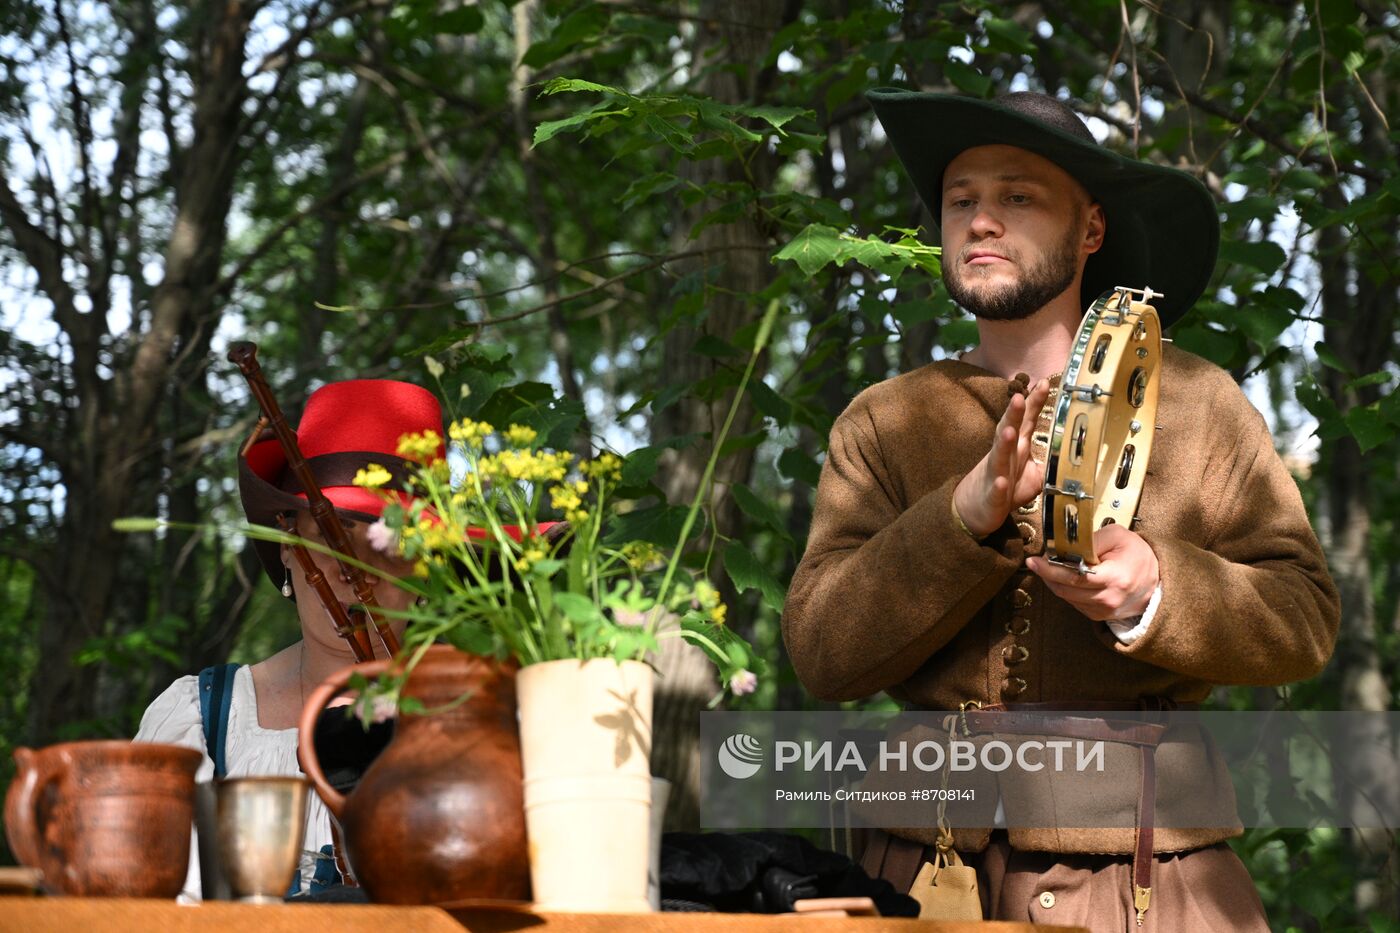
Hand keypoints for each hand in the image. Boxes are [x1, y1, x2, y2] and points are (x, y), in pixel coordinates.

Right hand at [953, 378, 1051, 536]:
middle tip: (1018, 397)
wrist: (973, 510)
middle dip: (1013, 415)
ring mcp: (995, 474)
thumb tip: (1067, 454)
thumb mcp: (1033, 474)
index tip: (1045, 382)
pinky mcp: (991, 497)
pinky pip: (995, 491)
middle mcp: (1004, 456)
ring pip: (998, 457)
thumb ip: (1047, 459)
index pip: (1026, 421)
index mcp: (1016, 447)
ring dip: (1003, 444)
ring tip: (1009, 431)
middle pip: (1008, 430)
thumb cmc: (1006, 488)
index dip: (1034, 403)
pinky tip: (1001, 483)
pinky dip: (998, 487)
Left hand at [1025, 523, 1158, 621]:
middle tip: (1038, 562)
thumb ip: (1090, 540)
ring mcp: (1104, 611)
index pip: (1075, 577)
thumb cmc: (1137, 555)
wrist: (1156, 580)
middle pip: (1066, 590)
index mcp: (1115, 578)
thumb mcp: (1117, 536)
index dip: (1051, 569)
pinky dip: (1066, 591)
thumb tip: (1065, 546)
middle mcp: (1109, 599)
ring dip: (1054, 583)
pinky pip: (1074, 603)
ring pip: (1067, 598)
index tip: (1034, 561)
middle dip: (1047, 575)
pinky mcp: (1100, 616)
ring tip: (1052, 567)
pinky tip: (1067, 578)